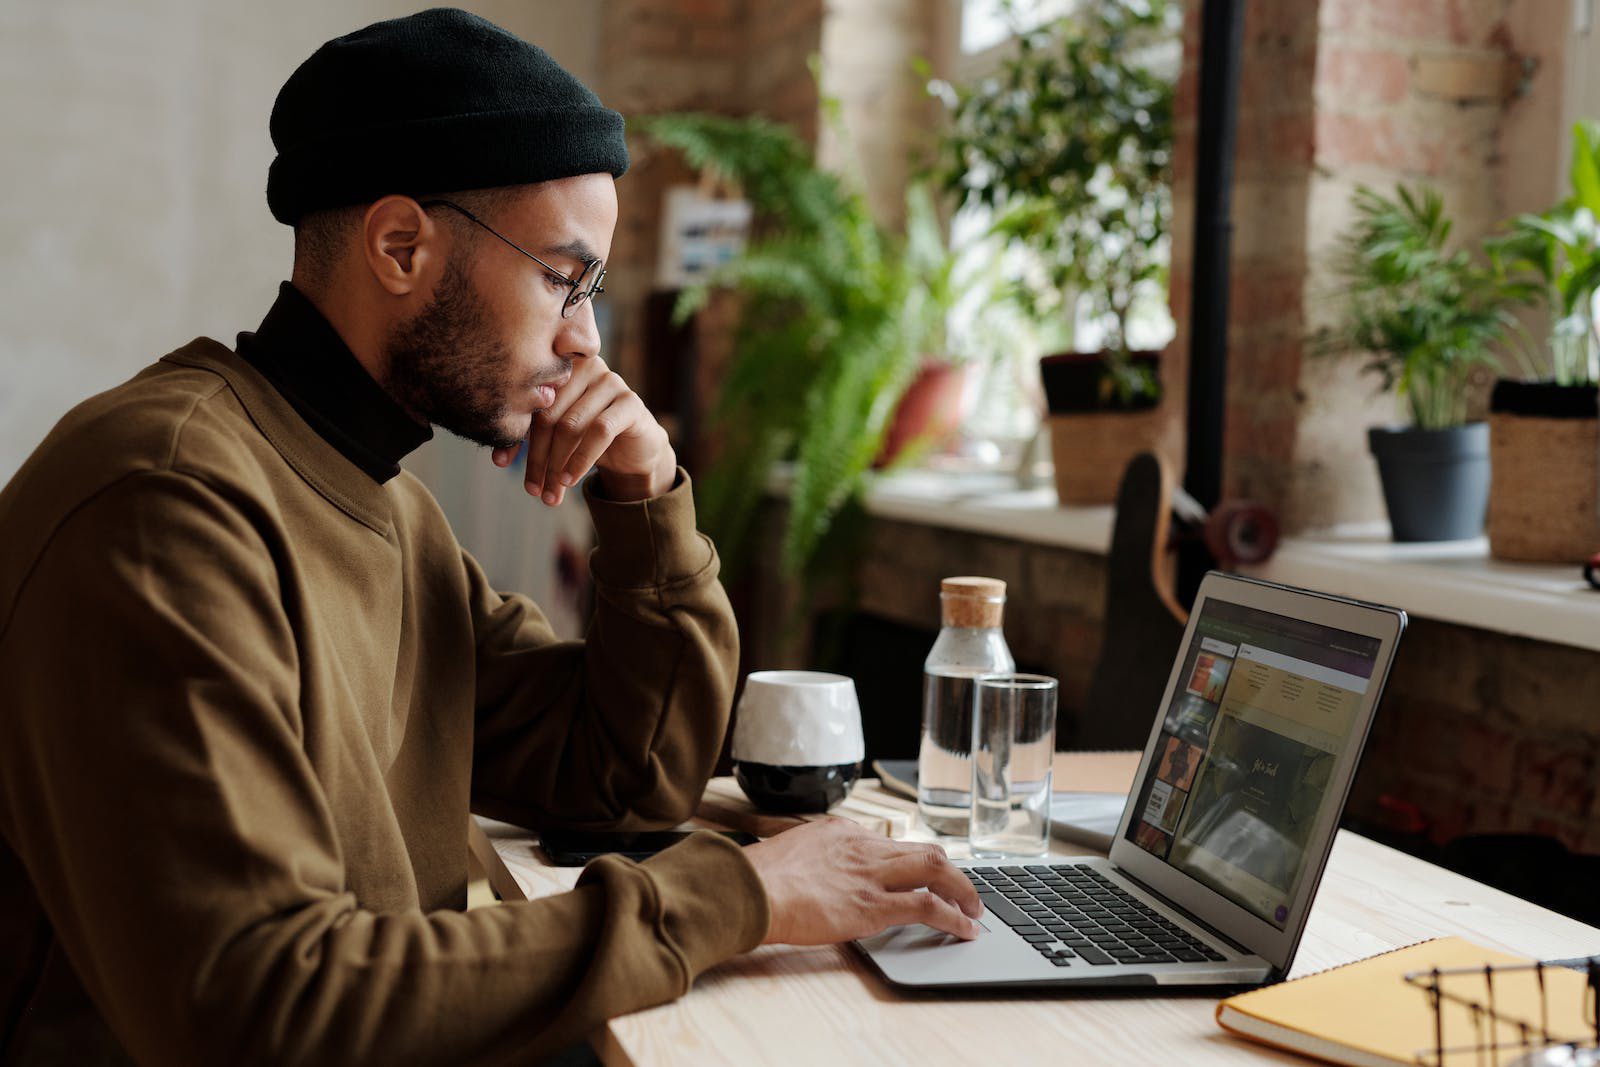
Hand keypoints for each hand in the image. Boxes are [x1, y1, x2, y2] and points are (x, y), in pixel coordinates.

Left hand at [490, 355, 676, 503]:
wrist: (633, 449)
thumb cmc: (587, 437)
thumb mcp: (554, 435)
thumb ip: (529, 437)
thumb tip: (498, 459)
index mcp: (559, 367)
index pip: (529, 401)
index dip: (513, 433)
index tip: (501, 463)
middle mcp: (584, 366)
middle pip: (548, 414)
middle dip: (537, 457)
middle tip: (532, 489)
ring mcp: (610, 381)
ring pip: (571, 425)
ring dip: (557, 464)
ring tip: (550, 493)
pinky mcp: (630, 402)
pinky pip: (600, 431)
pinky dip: (581, 459)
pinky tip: (570, 480)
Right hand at [741, 819, 983, 944]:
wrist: (749, 890)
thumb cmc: (757, 879)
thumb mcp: (789, 854)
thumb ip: (813, 861)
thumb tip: (816, 878)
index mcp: (840, 831)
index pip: (889, 843)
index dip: (912, 863)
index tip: (921, 876)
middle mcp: (861, 846)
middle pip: (924, 850)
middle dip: (950, 871)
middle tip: (964, 890)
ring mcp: (870, 874)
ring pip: (936, 870)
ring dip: (962, 891)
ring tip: (975, 910)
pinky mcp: (873, 905)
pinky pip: (928, 907)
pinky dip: (954, 917)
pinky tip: (965, 930)